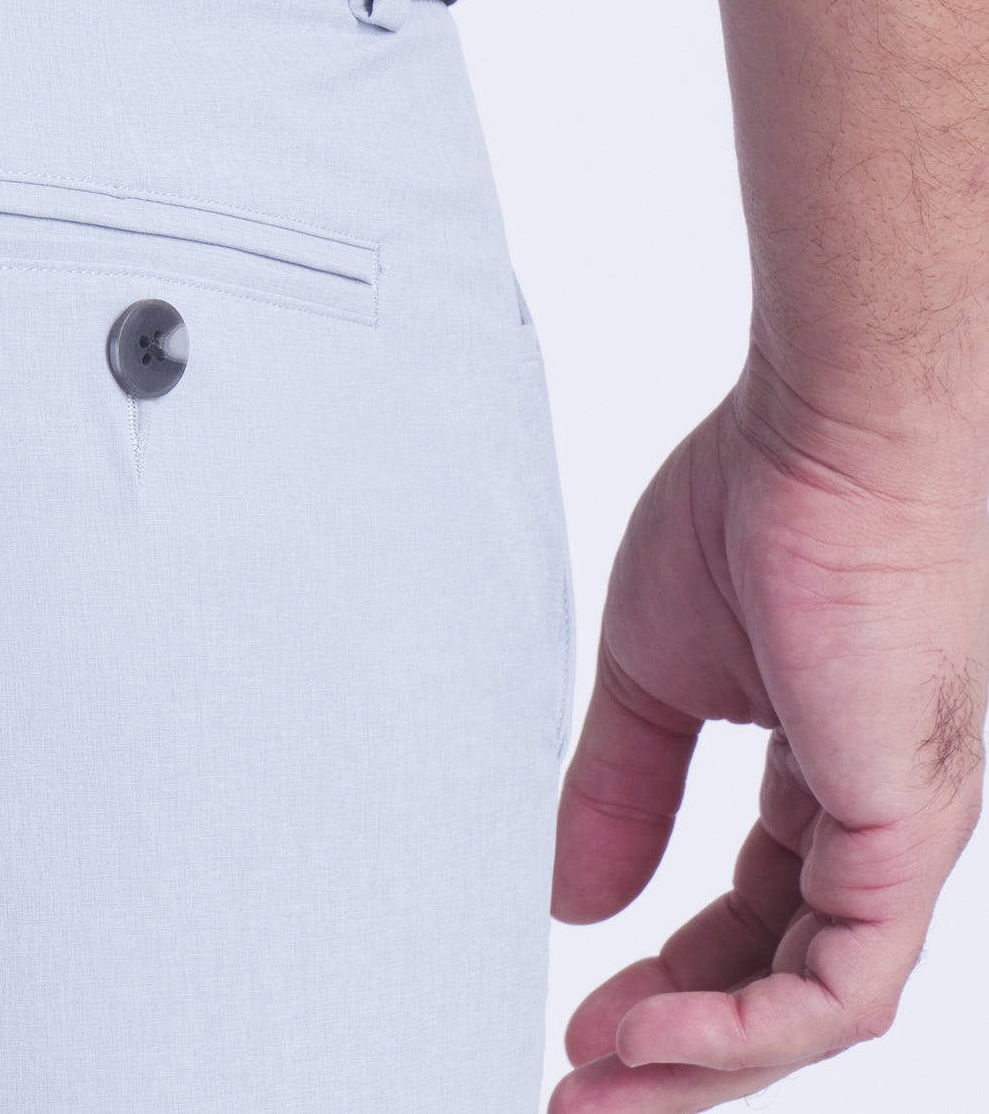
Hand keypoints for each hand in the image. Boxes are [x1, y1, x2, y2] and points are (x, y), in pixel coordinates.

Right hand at [548, 344, 988, 1112]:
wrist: (824, 432)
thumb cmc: (753, 508)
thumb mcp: (651, 675)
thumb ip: (619, 788)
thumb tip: (574, 893)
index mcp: (819, 773)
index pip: (750, 916)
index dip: (669, 978)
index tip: (584, 1014)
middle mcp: (873, 819)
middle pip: (782, 981)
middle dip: (680, 1052)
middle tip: (584, 1092)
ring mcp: (899, 828)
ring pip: (817, 1001)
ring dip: (703, 1060)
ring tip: (600, 1086)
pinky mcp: (907, 826)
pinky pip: (841, 977)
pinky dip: (741, 1024)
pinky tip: (651, 1035)